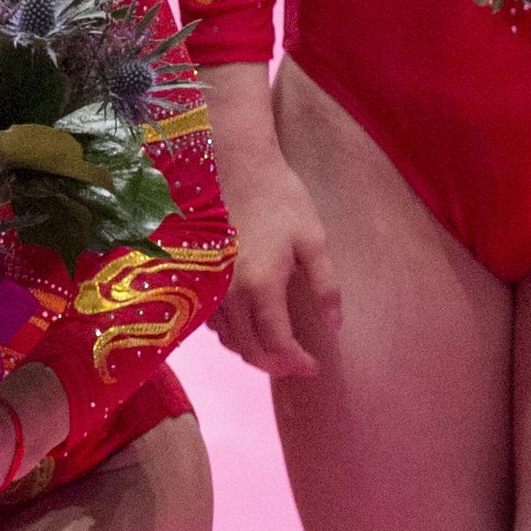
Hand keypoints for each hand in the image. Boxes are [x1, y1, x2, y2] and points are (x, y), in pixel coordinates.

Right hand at [203, 66, 335, 377]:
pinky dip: (231, 331)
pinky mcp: (196, 276)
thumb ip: (325, 287)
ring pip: (227, 338)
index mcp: (262, 286)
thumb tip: (333, 326)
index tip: (314, 366)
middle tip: (295, 364)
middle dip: (274, 364)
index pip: (278, 343)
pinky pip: (211, 320)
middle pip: (248, 350)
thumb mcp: (314, 240)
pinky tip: (246, 323)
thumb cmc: (280, 197)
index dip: (296, 362)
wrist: (234, 164)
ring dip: (252, 350)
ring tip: (274, 347)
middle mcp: (229, 294)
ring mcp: (208, 285)